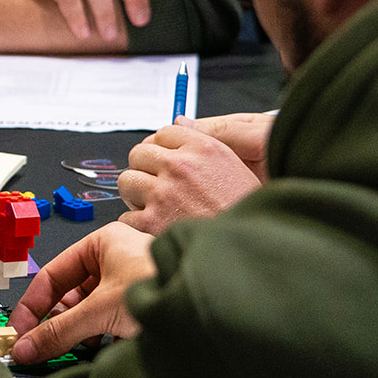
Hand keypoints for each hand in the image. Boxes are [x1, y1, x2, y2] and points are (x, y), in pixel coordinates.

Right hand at [7, 222, 155, 364]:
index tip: (19, 331)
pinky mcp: (142, 304)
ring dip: (78, 331)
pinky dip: (99, 336)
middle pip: (70, 294)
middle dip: (56, 322)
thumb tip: (27, 346)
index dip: (32, 305)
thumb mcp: (99, 311)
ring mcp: (129, 282)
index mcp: (100, 243)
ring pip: (89, 309)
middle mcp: (114, 258)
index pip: (52, 274)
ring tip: (70, 350)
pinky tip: (98, 350)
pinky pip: (109, 320)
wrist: (210, 306)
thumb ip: (59, 331)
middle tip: (39, 348)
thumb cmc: (163, 286)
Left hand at [117, 118, 264, 233]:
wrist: (251, 253)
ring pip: (127, 182)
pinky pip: (126, 216)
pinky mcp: (151, 222)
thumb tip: (178, 124)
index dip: (162, 150)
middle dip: (145, 171)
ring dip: (137, 196)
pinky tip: (157, 230)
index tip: (164, 162)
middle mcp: (181, 166)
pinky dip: (137, 227)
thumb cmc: (246, 214)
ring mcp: (164, 193)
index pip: (163, 133)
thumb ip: (204, 147)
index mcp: (204, 149)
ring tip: (157, 209)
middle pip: (139, 154)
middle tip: (159, 188)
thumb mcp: (237, 169)